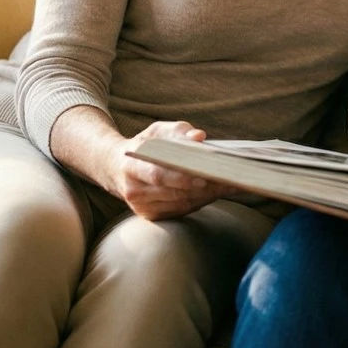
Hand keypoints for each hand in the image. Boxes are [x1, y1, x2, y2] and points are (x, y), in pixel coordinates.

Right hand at [106, 121, 237, 219]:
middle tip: (230, 180)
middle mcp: (134, 191)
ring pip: (180, 204)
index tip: (206, 175)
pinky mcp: (151, 215)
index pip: (158, 175)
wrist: (117, 168)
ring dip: (207, 195)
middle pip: (173, 192)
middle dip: (203, 187)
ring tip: (231, 184)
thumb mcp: (158, 131)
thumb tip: (199, 136)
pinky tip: (217, 191)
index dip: (182, 177)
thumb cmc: (145, 145)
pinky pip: (181, 211)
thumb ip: (179, 131)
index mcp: (132, 167)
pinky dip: (201, 201)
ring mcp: (141, 207)